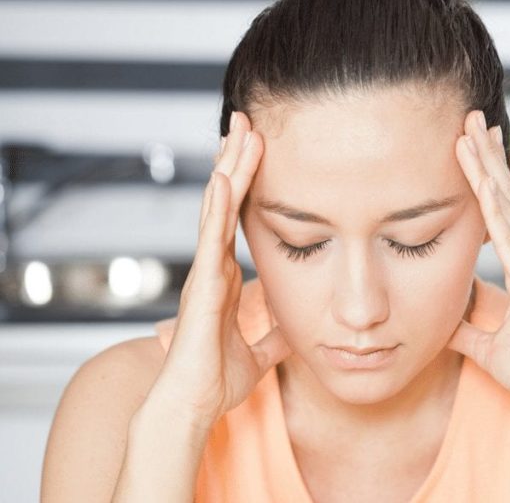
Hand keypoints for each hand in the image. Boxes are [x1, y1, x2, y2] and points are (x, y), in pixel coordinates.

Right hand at [148, 112, 291, 428]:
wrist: (193, 405)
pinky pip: (210, 241)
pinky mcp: (201, 287)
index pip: (240, 217)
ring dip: (229, 170)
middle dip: (237, 161)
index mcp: (225, 276)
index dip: (248, 183)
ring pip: (217, 210)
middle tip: (248, 120)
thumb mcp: (259, 351)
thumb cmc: (215, 380)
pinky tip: (224, 180)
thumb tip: (298, 328)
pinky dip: (217, 210)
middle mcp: (213, 267)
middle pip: (227, 202)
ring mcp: (205, 272)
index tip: (259, 149)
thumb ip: (275, 334)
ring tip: (239, 132)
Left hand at [446, 110, 509, 410]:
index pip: (502, 212)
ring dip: (488, 168)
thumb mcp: (486, 344)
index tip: (470, 145)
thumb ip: (465, 325)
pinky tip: (482, 182)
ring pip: (507, 206)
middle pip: (506, 196)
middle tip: (470, 117)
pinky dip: (495, 207)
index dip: (486, 177)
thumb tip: (440, 316)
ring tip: (471, 132)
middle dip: (487, 155)